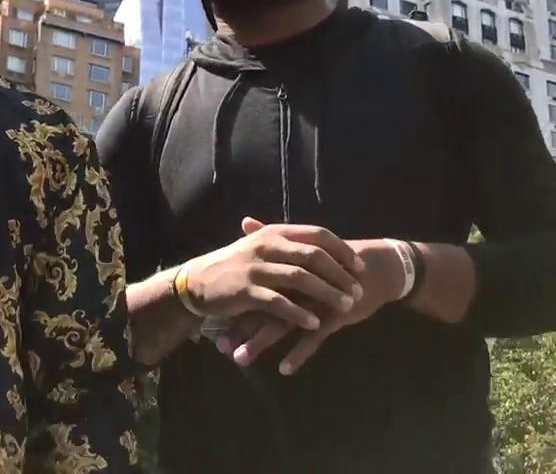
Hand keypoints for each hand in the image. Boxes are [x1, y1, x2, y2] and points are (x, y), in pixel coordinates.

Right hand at [183, 217, 365, 331]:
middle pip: (314, 256)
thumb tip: (322, 245)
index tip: (359, 266)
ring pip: (301, 278)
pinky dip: (300, 313)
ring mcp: (256, 268)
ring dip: (327, 293)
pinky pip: (280, 303)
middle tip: (359, 290)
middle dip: (340, 274)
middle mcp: (267, 246)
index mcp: (274, 232)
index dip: (342, 250)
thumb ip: (288, 245)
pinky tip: (316, 324)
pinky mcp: (247, 291)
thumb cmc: (233, 266)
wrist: (196, 282)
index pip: (317, 235)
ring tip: (347, 307)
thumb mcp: (259, 247)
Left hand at [215, 239, 408, 374]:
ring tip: (240, 358)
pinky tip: (284, 368)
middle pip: (262, 305)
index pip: (254, 285)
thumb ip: (271, 238)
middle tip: (219, 346)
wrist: (373, 267)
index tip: (210, 318)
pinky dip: (299, 353)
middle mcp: (296, 283)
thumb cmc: (332, 261)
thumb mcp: (302, 250)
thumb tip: (245, 220)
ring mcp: (314, 298)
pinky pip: (315, 336)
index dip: (232, 302)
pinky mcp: (334, 312)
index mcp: (284, 267)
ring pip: (283, 323)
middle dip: (239, 326)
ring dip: (261, 341)